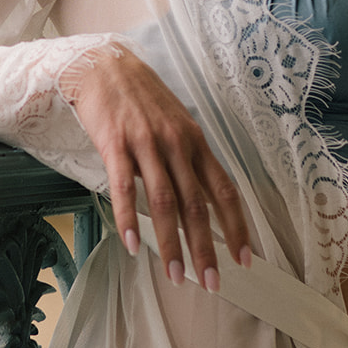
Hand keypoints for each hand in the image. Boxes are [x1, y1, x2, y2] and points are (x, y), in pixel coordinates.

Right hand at [72, 47, 250, 290]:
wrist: (103, 65)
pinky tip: (133, 245)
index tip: (244, 259)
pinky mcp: (115, 144)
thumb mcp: (173, 123)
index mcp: (195, 141)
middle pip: (197, 204)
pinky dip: (130, 219)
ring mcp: (146, 143)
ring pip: (164, 202)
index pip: (224, 190)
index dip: (237, 226)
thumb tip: (197, 199)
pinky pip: (125, 188)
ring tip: (176, 274)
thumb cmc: (140, 97)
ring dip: (171, 243)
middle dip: (206, 247)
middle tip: (211, 282)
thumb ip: (185, 158)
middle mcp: (176, 143)